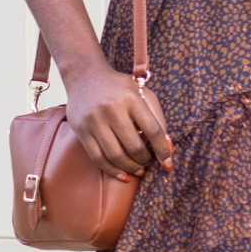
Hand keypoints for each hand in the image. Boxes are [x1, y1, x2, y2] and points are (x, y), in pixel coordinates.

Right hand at [64, 58, 173, 178]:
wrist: (84, 77)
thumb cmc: (119, 88)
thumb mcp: (143, 94)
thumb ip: (158, 118)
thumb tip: (169, 148)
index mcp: (131, 98)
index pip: (153, 130)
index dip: (163, 150)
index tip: (168, 163)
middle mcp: (112, 109)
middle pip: (134, 146)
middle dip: (145, 160)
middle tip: (148, 163)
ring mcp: (94, 121)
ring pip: (115, 156)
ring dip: (130, 168)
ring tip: (138, 170)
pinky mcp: (81, 130)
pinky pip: (98, 158)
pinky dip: (112, 170)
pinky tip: (122, 174)